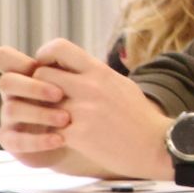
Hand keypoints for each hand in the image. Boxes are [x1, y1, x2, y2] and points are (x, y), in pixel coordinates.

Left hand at [0, 40, 169, 178]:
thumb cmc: (139, 117)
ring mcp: (83, 110)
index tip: (46, 69)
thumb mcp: (120, 85)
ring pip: (40, 102)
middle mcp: (90, 87)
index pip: (59, 47)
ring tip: (49, 120)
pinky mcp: (78, 135)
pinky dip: (48, 135)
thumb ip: (96, 75)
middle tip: (44, 100)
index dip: (45, 56)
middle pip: (41, 74)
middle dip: (37, 87)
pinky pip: (47, 130)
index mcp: (100, 71)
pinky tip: (57, 139)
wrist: (156, 145)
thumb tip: (76, 67)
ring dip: (40, 112)